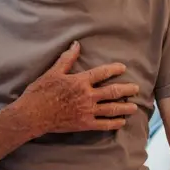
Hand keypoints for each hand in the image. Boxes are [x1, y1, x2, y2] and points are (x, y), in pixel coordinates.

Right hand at [18, 41, 139, 133]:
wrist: (33, 115)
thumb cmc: (41, 92)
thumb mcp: (53, 72)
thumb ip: (67, 58)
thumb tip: (76, 44)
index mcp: (80, 81)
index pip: (101, 73)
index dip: (114, 70)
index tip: (123, 68)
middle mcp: (87, 96)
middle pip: (112, 92)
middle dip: (126, 89)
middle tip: (136, 88)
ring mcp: (87, 111)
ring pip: (111, 109)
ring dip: (124, 107)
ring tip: (134, 106)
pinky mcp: (84, 124)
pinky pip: (103, 125)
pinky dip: (114, 123)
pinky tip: (121, 122)